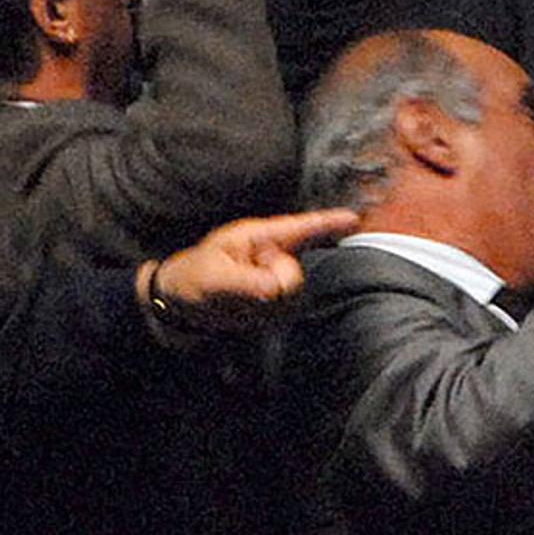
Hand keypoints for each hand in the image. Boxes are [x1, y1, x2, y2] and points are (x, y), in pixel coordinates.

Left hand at [143, 208, 365, 333]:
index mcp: (257, 237)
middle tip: (246, 291)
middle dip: (277, 286)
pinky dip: (265, 315)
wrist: (179, 306)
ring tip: (235, 299)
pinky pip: (282, 310)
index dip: (328, 224)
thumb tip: (278, 288)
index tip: (354, 220)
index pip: (299, 228)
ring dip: (266, 304)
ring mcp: (272, 278)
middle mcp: (270, 255)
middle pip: (295, 274)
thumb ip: (248, 282)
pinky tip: (242, 310)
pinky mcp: (271, 300)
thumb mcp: (214, 278)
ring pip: (290, 296)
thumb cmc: (190, 280)